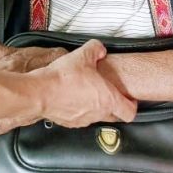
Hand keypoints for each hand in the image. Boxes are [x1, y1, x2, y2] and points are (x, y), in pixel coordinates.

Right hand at [0, 39, 136, 137]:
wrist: (41, 92)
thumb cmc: (63, 78)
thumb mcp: (84, 54)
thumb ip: (96, 49)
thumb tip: (99, 49)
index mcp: (107, 99)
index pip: (130, 112)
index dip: (132, 105)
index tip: (129, 99)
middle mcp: (97, 113)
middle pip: (114, 116)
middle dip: (115, 106)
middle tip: (110, 94)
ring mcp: (83, 120)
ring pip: (96, 117)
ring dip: (95, 107)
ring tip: (88, 92)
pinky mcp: (69, 122)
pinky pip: (80, 117)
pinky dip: (80, 109)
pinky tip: (73, 97)